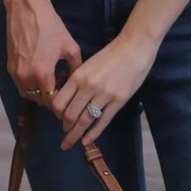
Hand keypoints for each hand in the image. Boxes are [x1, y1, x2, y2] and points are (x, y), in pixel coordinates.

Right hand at [6, 0, 81, 98]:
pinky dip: (29, 84)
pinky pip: (20, 84)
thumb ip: (75, 67)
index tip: (67, 91)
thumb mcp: (70, 46)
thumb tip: (76, 80)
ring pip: (28, 94)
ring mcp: (15, 73)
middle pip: (39, 99)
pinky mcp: (9, 67)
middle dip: (50, 95)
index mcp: (42, 74)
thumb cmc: (50, 26)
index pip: (52, 100)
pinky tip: (38, 71)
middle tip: (60, 84)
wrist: (27, 9)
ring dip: (39, 92)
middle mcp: (26, 78)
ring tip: (49, 79)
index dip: (61, 98)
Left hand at [50, 33, 157, 149]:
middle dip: (65, 127)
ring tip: (71, 141)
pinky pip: (102, 122)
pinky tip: (86, 142)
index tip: (57, 117)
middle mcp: (88, 87)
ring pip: (84, 121)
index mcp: (78, 76)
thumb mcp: (88, 64)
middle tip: (64, 132)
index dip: (56, 113)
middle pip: (70, 115)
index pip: (59, 102)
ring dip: (75, 134)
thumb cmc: (110, 55)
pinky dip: (93, 134)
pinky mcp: (118, 101)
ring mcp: (104, 95)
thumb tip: (67, 99)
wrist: (134, 48)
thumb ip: (77, 81)